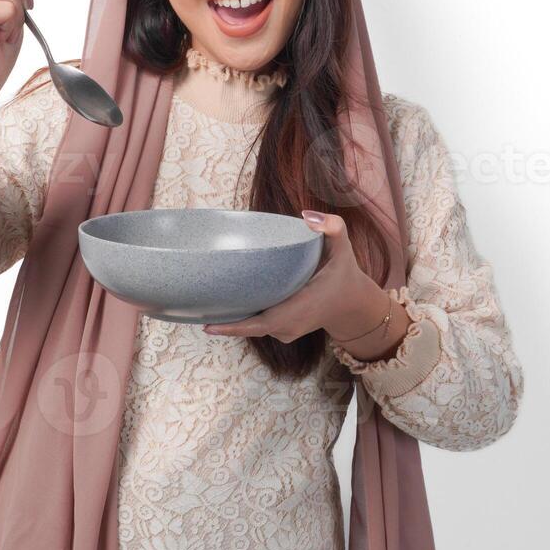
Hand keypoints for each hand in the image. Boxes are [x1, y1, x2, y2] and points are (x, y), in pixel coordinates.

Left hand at [203, 210, 384, 342]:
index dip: (234, 327)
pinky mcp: (283, 332)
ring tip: (207, 303)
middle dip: (223, 321)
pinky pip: (258, 326)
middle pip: (248, 328)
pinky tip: (229, 303)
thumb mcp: (343, 248)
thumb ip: (332, 227)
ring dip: (233, 318)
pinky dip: (245, 317)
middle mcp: (288, 325)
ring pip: (252, 326)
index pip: (259, 324)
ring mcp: (285, 332)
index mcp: (298, 308)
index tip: (208, 326)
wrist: (353, 304)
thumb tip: (307, 217)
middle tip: (196, 309)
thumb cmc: (343, 274)